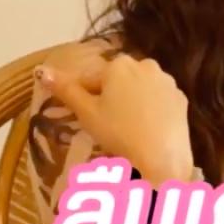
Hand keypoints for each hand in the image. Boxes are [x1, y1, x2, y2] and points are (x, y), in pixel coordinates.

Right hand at [36, 50, 193, 186]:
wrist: (161, 159)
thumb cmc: (118, 133)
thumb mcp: (86, 113)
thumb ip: (65, 90)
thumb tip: (42, 71)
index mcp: (119, 64)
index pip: (92, 79)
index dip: (86, 99)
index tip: (88, 118)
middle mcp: (146, 64)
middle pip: (118, 81)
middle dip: (110, 98)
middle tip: (108, 126)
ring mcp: (167, 81)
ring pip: (140, 89)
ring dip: (131, 103)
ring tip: (128, 130)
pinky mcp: (181, 98)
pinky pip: (158, 101)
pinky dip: (151, 111)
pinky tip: (147, 129)